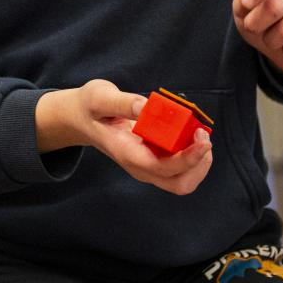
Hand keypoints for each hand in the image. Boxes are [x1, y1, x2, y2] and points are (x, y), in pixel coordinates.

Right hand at [36, 80, 211, 194]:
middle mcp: (140, 166)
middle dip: (199, 164)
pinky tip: (190, 132)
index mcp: (128, 154)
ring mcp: (147, 166)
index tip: (202, 137)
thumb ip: (123, 102)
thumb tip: (147, 106)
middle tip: (203, 135)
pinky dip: (193, 154)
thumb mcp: (99, 97)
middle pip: (180, 184)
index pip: (164, 168)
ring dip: (199, 161)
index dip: (189, 158)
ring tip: (199, 133)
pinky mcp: (153, 160)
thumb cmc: (90, 108)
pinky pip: (181, 168)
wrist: (80, 119)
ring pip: (183, 180)